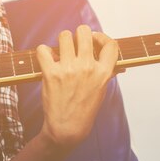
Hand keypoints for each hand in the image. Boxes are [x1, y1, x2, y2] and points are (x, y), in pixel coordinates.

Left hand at [36, 25, 118, 150]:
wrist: (66, 128)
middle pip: (84, 32)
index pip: (110, 44)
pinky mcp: (51, 74)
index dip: (101, 38)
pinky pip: (43, 50)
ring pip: (64, 36)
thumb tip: (116, 64)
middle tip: (73, 45)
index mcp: (103, 72)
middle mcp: (87, 68)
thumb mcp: (101, 91)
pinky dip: (42, 52)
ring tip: (60, 52)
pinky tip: (46, 59)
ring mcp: (69, 69)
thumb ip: (106, 74)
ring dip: (61, 42)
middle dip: (78, 35)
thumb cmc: (84, 110)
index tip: (94, 41)